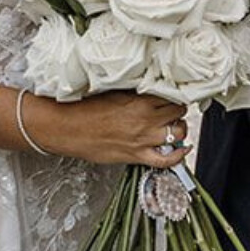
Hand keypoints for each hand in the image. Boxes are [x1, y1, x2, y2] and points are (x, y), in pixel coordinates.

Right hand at [31, 90, 186, 167]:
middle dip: (178, 109)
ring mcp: (143, 139)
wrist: (66, 127)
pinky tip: (183, 150)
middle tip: (173, 109)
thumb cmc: (83, 108)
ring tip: (174, 126)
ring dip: (179, 129)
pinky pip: (166, 160)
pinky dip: (178, 156)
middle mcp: (145, 119)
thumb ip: (134, 92)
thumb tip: (148, 89)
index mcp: (139, 100)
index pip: (172, 94)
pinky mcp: (136, 155)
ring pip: (178, 133)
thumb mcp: (113, 91)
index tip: (174, 94)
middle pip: (178, 112)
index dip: (175, 94)